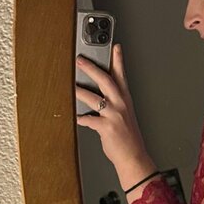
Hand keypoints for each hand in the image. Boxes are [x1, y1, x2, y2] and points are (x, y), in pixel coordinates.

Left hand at [75, 44, 151, 178]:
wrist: (133, 157)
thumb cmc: (127, 138)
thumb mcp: (124, 116)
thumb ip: (113, 103)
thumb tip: (97, 95)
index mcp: (125, 100)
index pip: (121, 76)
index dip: (118, 60)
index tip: (115, 46)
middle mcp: (121, 105)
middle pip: (106, 80)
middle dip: (92, 69)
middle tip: (80, 60)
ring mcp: (114, 116)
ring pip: (94, 98)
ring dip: (80, 92)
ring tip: (70, 86)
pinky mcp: (107, 128)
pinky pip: (89, 120)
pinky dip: (80, 118)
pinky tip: (74, 116)